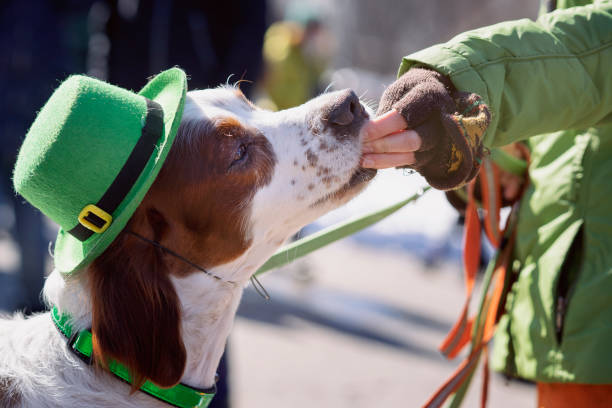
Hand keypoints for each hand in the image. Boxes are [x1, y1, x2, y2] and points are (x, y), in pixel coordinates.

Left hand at [368, 68, 490, 189]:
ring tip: (361, 158)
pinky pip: (407, 162)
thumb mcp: (396, 92)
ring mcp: (437, 140)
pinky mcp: (430, 154)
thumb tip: (366, 131)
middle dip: (381, 145)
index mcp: (430, 98)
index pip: (404, 117)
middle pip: (410, 140)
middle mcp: (439, 121)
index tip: (361, 132)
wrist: (431, 98)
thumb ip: (387, 110)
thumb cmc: (407, 92)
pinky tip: (369, 162)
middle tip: (360, 146)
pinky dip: (387, 162)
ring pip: (410, 154)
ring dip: (383, 158)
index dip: (381, 127)